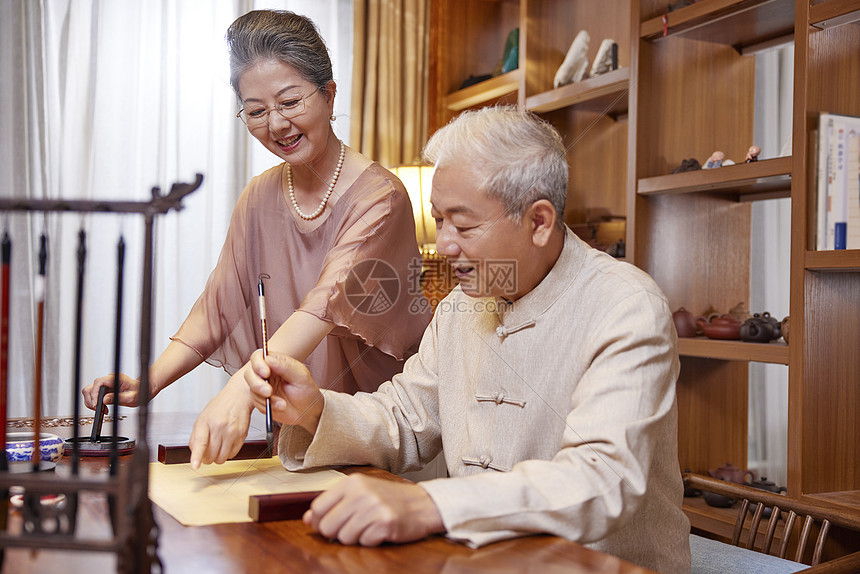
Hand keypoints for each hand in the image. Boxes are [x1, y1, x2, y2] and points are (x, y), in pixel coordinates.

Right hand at [82, 374, 141, 408]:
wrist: (142, 392)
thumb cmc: (139, 392)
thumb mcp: (132, 397)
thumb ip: (118, 398)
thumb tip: (104, 400)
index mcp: (114, 378)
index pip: (98, 382)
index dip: (95, 393)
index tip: (97, 403)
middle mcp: (108, 380)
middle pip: (90, 387)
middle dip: (91, 399)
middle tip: (98, 408)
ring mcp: (105, 386)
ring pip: (89, 392)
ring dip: (91, 402)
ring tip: (101, 409)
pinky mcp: (104, 391)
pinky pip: (93, 396)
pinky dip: (94, 403)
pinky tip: (102, 408)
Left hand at [188, 369, 253, 467]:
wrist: (238, 397)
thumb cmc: (220, 406)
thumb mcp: (203, 417)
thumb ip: (196, 436)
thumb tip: (195, 452)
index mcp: (207, 422)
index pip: (201, 442)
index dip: (197, 456)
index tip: (195, 465)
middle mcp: (220, 427)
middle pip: (212, 454)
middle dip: (207, 458)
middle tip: (207, 453)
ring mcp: (232, 432)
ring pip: (223, 458)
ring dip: (218, 458)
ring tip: (217, 449)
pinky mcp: (242, 436)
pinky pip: (233, 454)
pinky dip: (228, 454)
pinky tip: (226, 445)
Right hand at [245, 350, 323, 433]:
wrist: (309, 411)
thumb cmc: (307, 390)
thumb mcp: (301, 376)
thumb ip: (285, 367)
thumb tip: (268, 359)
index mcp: (276, 362)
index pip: (259, 356)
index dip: (258, 364)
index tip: (266, 373)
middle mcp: (267, 374)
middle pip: (250, 373)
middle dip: (257, 384)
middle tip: (269, 392)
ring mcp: (262, 387)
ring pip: (252, 389)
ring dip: (265, 398)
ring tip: (282, 403)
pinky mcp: (261, 400)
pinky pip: (256, 403)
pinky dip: (267, 406)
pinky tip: (280, 406)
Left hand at [304, 474, 444, 545]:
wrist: (424, 504)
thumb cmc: (390, 499)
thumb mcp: (361, 493)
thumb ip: (334, 503)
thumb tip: (308, 518)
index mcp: (352, 482)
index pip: (318, 507)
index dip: (319, 521)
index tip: (329, 523)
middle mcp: (361, 493)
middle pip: (328, 526)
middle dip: (337, 533)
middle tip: (353, 527)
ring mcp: (373, 508)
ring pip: (344, 537)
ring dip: (355, 538)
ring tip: (369, 527)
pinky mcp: (384, 524)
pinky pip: (363, 542)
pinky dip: (370, 541)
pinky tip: (380, 531)